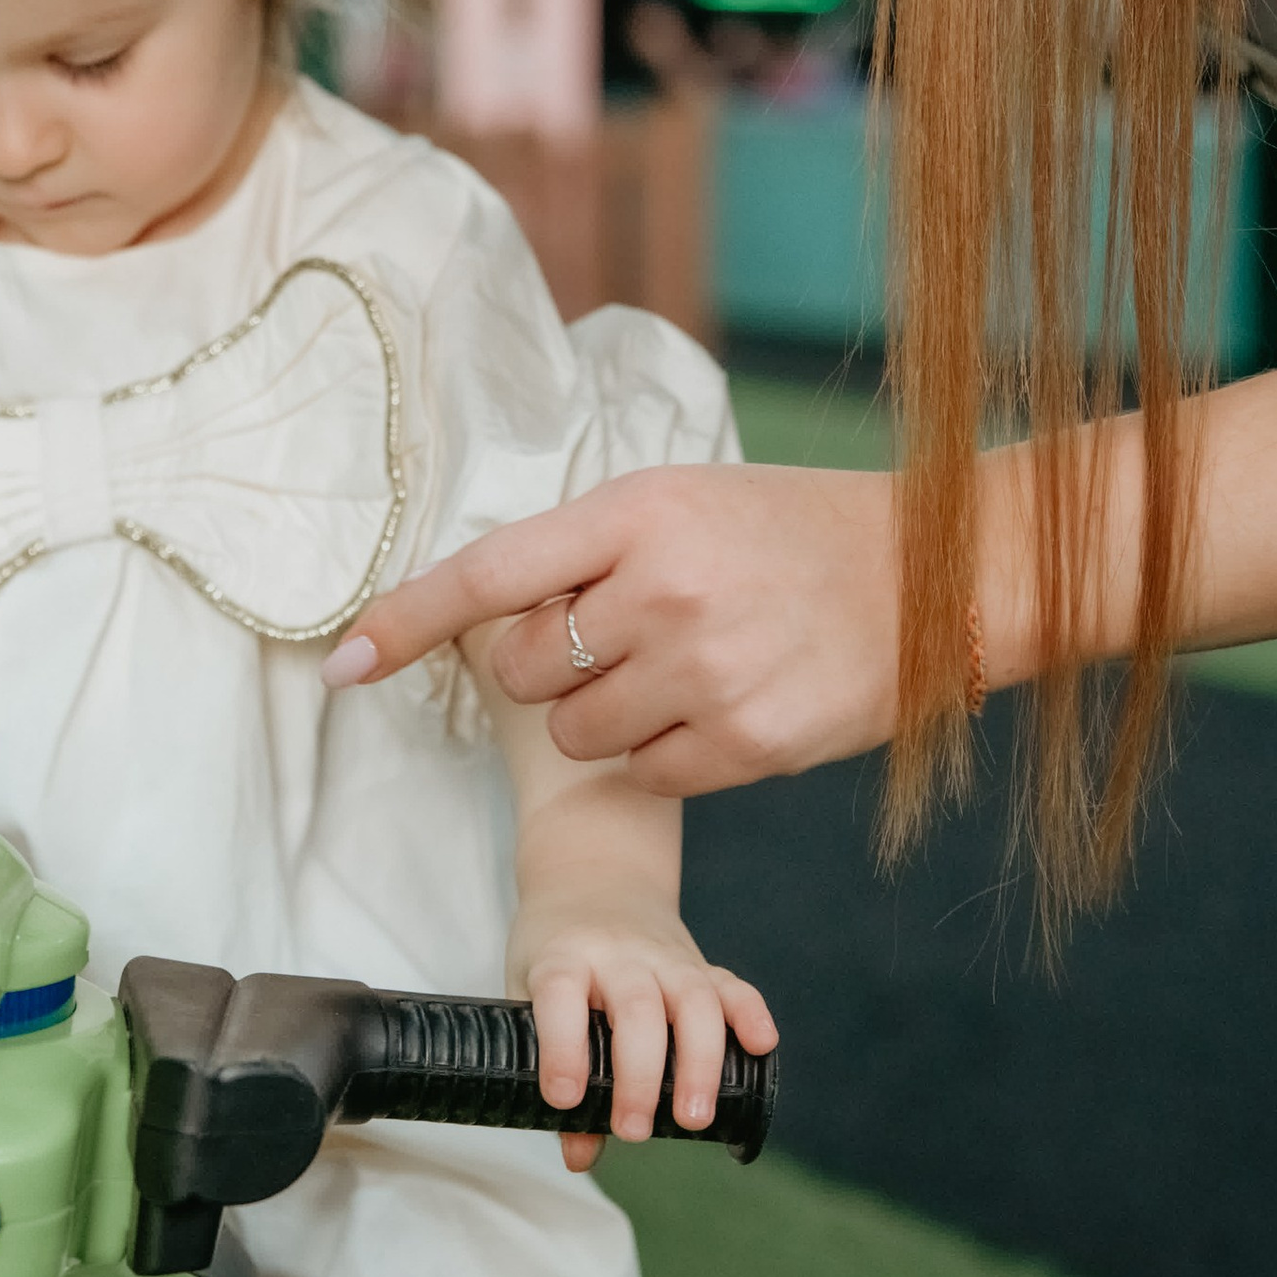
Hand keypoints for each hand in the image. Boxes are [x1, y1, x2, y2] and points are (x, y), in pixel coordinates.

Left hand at [323, 464, 902, 795]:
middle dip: (547, 664)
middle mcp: (663, 591)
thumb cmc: (786, 533)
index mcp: (636, 513)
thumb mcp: (682, 501)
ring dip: (602, 715)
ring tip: (679, 669)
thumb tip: (479, 618)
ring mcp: (705, 673)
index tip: (342, 665)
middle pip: (520, 669)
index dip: (406, 621)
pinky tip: (720, 707)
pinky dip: (663, 755)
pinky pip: (643, 776)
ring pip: (573, 733)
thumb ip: (584, 550)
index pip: (488, 574)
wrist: (934, 576)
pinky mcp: (747, 745)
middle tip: (619, 635)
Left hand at [511, 885, 775, 1171]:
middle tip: (636, 1130)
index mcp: (562, 958)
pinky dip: (751, 1013)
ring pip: (692, 999)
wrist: (592, 879)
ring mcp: (663, 956)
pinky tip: (762, 1046)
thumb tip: (579, 1156)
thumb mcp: (529, 1001)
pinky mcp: (699, 962)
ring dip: (699, 1060)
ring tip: (697, 1118)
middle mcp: (616, 954)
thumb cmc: (553, 956)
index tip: (565, 1098)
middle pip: (636, 1007)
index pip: (561, 996)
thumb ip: (550, 1073)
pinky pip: (733, 984)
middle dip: (641, 1074)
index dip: (563, 1047)